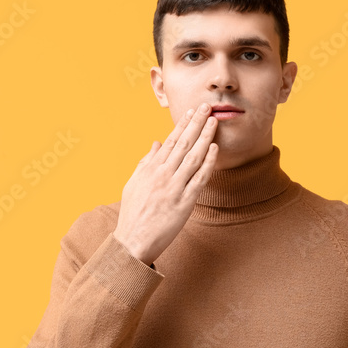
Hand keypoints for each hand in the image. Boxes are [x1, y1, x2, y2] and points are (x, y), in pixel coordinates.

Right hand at [112, 103, 218, 265]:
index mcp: (150, 169)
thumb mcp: (133, 184)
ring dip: (204, 137)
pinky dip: (208, 163)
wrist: (133, 241)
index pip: (169, 141)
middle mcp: (162, 175)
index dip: (182, 124)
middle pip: (183, 143)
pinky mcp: (184, 203)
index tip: (192, 111)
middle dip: (196, 123)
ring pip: (193, 157)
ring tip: (214, 121)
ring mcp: (174, 188)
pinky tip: (215, 149)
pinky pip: (199, 179)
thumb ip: (145, 162)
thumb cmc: (132, 214)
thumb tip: (155, 143)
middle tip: (207, 107)